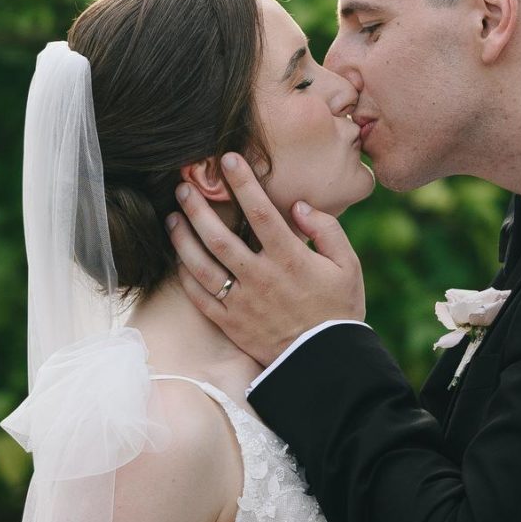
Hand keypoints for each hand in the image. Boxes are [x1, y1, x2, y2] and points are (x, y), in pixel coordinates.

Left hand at [168, 154, 365, 368]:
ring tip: (172, 218)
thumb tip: (298, 206)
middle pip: (220, 236)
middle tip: (183, 185)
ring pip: (202, 266)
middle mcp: (261, 278)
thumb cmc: (338, 310)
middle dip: (198, 207)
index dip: (243, 183)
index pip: (261, 212)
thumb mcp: (348, 266)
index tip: (229, 159)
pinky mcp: (231, 323)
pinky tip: (179, 259)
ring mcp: (242, 302)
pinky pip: (200, 297)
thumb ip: (327, 230)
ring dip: (183, 239)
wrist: (325, 362)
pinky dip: (186, 277)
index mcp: (290, 259)